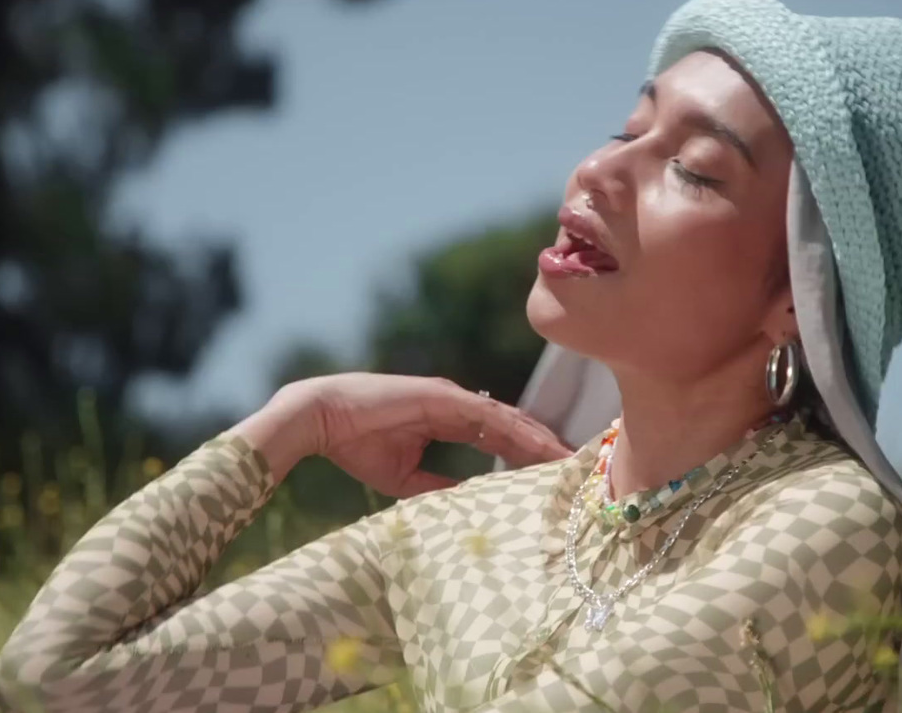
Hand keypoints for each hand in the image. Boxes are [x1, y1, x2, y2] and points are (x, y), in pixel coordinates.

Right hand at [241, 373, 574, 497]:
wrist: (322, 417)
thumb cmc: (356, 444)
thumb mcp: (407, 477)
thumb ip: (441, 487)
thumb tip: (472, 503)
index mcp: (449, 417)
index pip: (501, 436)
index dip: (530, 452)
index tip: (556, 473)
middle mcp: (457, 402)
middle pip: (514, 425)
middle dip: (546, 445)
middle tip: (579, 467)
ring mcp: (452, 397)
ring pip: (509, 420)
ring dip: (541, 440)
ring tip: (570, 460)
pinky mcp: (443, 398)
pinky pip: (490, 417)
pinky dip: (518, 432)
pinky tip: (541, 447)